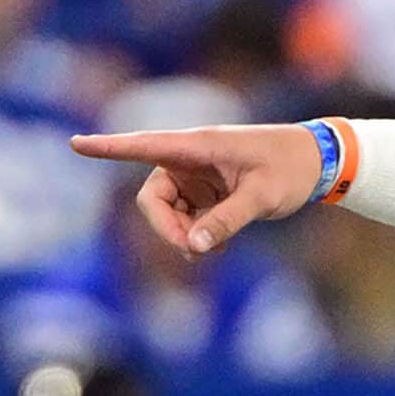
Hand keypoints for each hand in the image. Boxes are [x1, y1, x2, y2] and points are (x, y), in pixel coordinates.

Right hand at [71, 125, 324, 256]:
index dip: (109, 148)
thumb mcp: (262, 198)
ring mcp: (196, 176)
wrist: (319, 161)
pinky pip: (186, 218)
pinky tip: (218, 244)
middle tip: (194, 250)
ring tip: (214, 248)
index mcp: (199, 145)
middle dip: (167, 228)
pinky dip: (197, 234)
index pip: (144, 146)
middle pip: (153, 198)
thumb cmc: (291, 169)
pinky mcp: (206, 191)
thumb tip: (194, 248)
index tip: (75, 144)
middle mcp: (190, 158)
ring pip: (169, 212)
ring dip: (183, 234)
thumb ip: (227, 221)